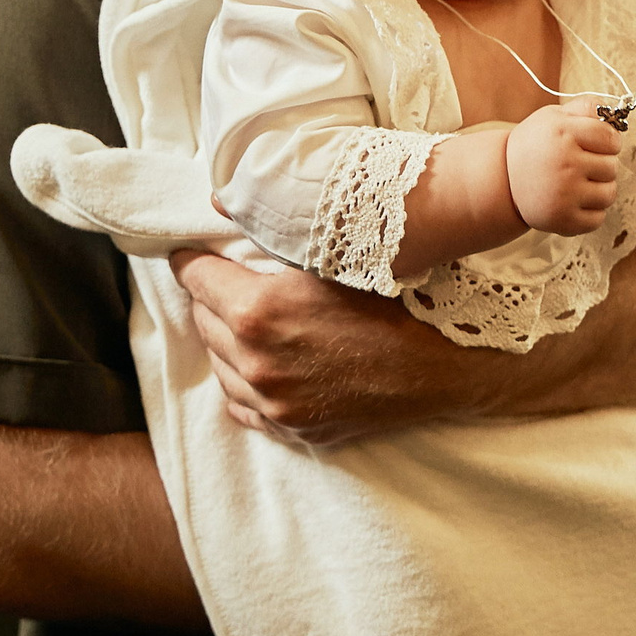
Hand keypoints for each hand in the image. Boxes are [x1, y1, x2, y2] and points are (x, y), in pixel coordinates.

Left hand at [170, 249, 519, 446]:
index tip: (192, 253)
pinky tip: (265, 365)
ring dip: (227, 342)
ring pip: (220, 367)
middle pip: (203, 323)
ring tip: (250, 323)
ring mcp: (273, 402)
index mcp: (258, 312)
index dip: (192, 259)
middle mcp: (256, 363)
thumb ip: (270, 235)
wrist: (443, 362)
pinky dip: (246, 383)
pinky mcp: (293, 427)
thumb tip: (221, 208)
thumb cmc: (392, 298)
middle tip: (229, 281)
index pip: (195, 278)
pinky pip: (244, 405)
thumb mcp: (331, 254)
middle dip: (213, 299)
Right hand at [506, 104, 621, 233]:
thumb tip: (615, 113)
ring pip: (609, 193)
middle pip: (612, 167)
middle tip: (581, 164)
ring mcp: (564, 194)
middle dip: (602, 164)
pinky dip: (590, 212)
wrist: (502, 179)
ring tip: (578, 183)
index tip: (600, 144)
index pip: (611, 139)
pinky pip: (598, 219)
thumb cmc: (535, 144)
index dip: (610, 141)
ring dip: (599, 189)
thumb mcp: (553, 116)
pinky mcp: (563, 219)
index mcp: (562, 133)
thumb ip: (585, 107)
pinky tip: (572, 201)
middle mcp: (564, 163)